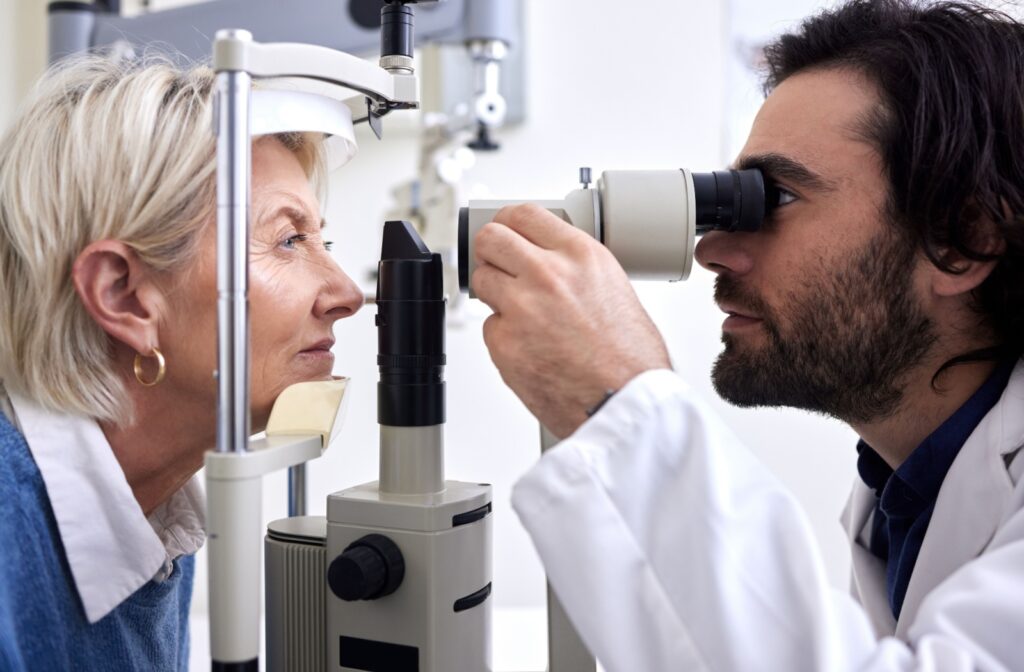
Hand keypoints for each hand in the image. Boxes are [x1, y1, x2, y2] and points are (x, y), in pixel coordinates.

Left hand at [472, 204, 671, 437]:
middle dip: (490, 252)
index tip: (505, 231)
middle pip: (490, 239)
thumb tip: (551, 260)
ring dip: (495, 295)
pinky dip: (505, 337)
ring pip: (482, 281)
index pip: (523, 214)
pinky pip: (489, 328)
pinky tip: (533, 350)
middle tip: (499, 266)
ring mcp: (521, 308)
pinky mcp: (504, 343)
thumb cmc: (631, 358)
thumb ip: (576, 268)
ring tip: (524, 315)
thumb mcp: (615, 288)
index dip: (508, 222)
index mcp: (580, 255)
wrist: (625, 403)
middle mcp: (547, 274)